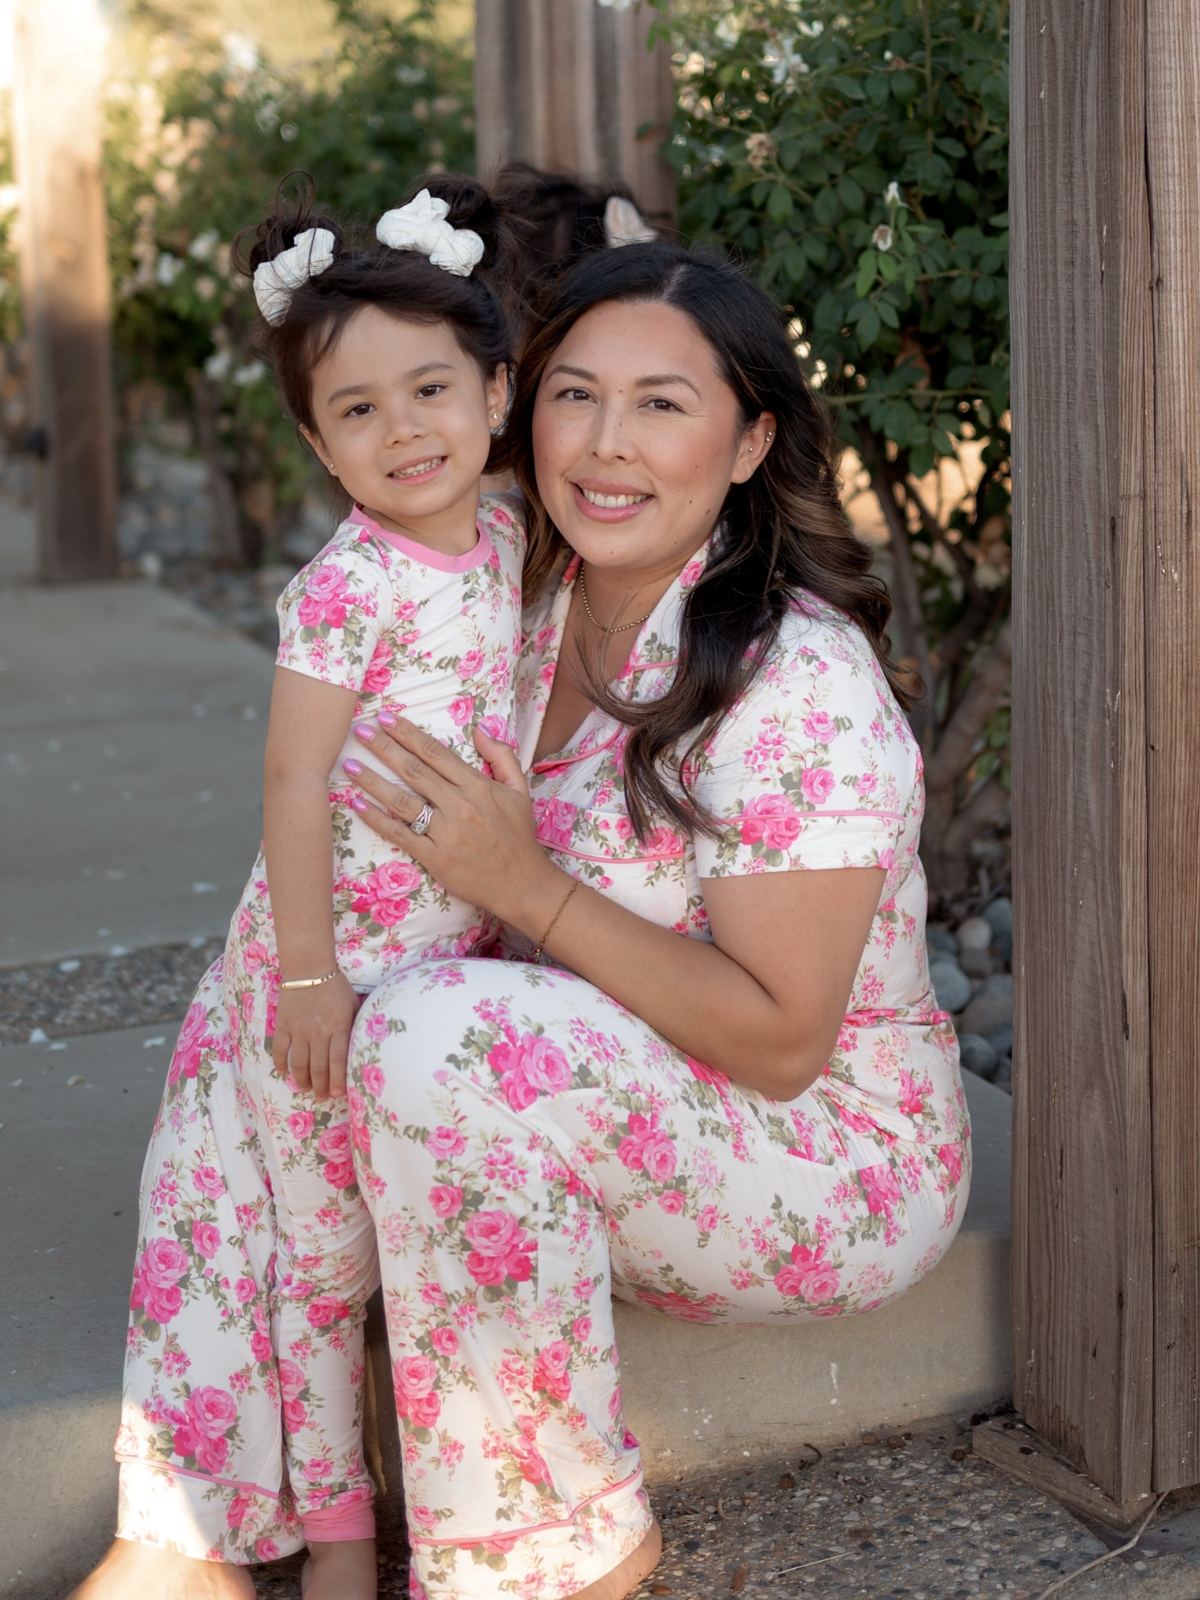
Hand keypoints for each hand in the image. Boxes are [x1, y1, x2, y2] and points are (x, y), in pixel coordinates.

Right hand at [271, 973, 361, 1100]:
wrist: (309, 967)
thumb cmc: (335, 986)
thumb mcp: (353, 1005)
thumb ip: (354, 1026)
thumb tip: (357, 1049)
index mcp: (338, 1027)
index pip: (338, 1060)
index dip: (338, 1080)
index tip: (338, 1094)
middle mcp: (318, 1032)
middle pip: (318, 1067)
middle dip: (321, 1086)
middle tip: (323, 1097)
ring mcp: (298, 1030)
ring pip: (299, 1063)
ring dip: (302, 1079)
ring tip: (305, 1088)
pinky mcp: (283, 1025)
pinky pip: (279, 1049)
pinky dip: (281, 1063)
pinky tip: (284, 1072)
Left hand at [343, 716, 564, 932]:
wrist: (522, 884)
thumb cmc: (519, 837)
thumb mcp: (521, 791)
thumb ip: (502, 756)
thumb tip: (480, 729)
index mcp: (478, 786)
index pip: (435, 752)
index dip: (408, 733)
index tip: (386, 719)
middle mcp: (459, 805)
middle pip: (413, 769)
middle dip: (383, 746)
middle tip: (359, 729)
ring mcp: (445, 832)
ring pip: (402, 800)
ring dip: (372, 780)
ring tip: (349, 765)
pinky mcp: (435, 857)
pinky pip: (400, 834)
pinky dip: (377, 819)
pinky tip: (358, 805)